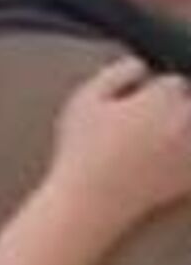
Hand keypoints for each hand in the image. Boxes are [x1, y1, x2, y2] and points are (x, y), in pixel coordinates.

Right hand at [49, 58, 190, 228]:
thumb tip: (141, 66)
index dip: (154, 90)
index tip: (137, 102)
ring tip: (159, 139)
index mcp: (163, 99)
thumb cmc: (84, 147)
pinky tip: (169, 160)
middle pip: (190, 105)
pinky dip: (184, 157)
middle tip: (146, 122)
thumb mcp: (85, 99)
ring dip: (182, 130)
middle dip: (175, 108)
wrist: (92, 199)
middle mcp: (186, 122)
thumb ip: (116, 73)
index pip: (173, 82)